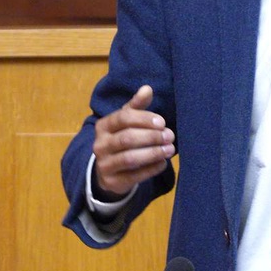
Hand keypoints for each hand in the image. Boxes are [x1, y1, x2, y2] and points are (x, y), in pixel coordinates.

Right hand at [92, 85, 174, 199]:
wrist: (107, 170)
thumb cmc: (121, 138)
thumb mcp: (126, 121)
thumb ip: (136, 105)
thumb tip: (147, 89)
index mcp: (103, 126)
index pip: (122, 118)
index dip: (144, 119)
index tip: (162, 122)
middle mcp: (100, 145)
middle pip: (127, 138)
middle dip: (151, 137)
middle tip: (170, 136)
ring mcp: (104, 165)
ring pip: (129, 158)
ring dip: (153, 153)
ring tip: (170, 149)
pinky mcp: (112, 182)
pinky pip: (134, 176)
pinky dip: (151, 169)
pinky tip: (163, 163)